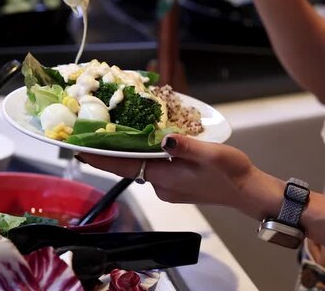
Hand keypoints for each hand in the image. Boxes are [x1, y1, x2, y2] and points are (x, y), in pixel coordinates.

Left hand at [77, 134, 283, 218]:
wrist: (246, 192)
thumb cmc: (231, 173)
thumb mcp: (211, 154)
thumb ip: (186, 146)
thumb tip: (164, 139)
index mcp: (163, 177)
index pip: (123, 167)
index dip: (99, 158)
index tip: (77, 149)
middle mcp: (160, 185)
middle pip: (127, 166)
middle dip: (108, 152)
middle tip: (90, 133)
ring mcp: (167, 187)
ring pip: (139, 166)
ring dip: (126, 152)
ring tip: (113, 131)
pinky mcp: (175, 184)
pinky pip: (152, 168)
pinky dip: (144, 155)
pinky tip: (146, 142)